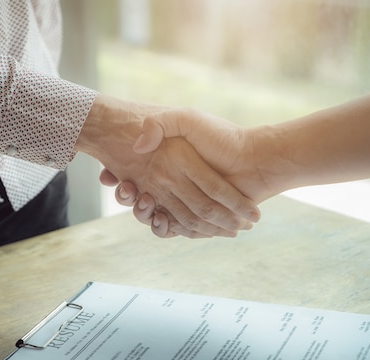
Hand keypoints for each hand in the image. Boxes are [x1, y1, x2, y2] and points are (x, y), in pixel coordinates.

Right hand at [77, 95, 259, 237]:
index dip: (120, 181)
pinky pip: (177, 229)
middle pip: (142, 201)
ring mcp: (185, 204)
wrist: (256, 160)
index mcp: (168, 164)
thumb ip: (160, 124)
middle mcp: (173, 185)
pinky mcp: (198, 220)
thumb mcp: (188, 120)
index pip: (134, 177)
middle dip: (132, 201)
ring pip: (157, 218)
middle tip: (131, 194)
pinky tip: (163, 221)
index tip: (114, 180)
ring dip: (147, 217)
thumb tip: (138, 146)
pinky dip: (168, 229)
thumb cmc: (222, 137)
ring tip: (149, 210)